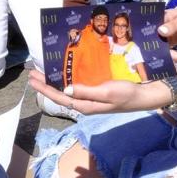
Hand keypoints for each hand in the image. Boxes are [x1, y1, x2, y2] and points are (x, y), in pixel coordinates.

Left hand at [28, 69, 170, 115]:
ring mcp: (90, 98)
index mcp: (84, 105)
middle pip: (59, 94)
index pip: (59, 98)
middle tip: (32, 73)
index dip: (44, 89)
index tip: (33, 79)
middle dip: (45, 85)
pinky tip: (63, 73)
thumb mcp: (106, 92)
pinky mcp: (95, 92)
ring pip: (66, 90)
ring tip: (43, 72)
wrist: (143, 96)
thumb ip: (86, 91)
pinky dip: (66, 79)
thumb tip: (66, 89)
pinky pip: (76, 86)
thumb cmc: (126, 94)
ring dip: (54, 82)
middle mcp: (84, 103)